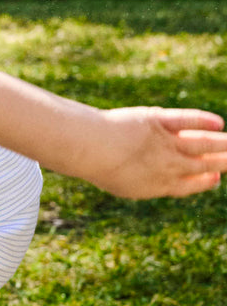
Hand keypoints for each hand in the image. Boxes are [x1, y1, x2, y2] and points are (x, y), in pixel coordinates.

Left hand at [86, 106, 226, 198]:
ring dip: (222, 144)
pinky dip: (202, 121)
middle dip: (222, 162)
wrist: (90, 148)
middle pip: (203, 164)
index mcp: (158, 185)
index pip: (188, 185)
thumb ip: (136, 179)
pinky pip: (186, 120)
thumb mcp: (118, 181)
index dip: (204, 182)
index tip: (215, 178)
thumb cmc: (96, 165)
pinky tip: (218, 123)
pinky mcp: (159, 120)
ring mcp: (165, 143)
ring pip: (202, 143)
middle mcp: (168, 166)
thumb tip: (138, 174)